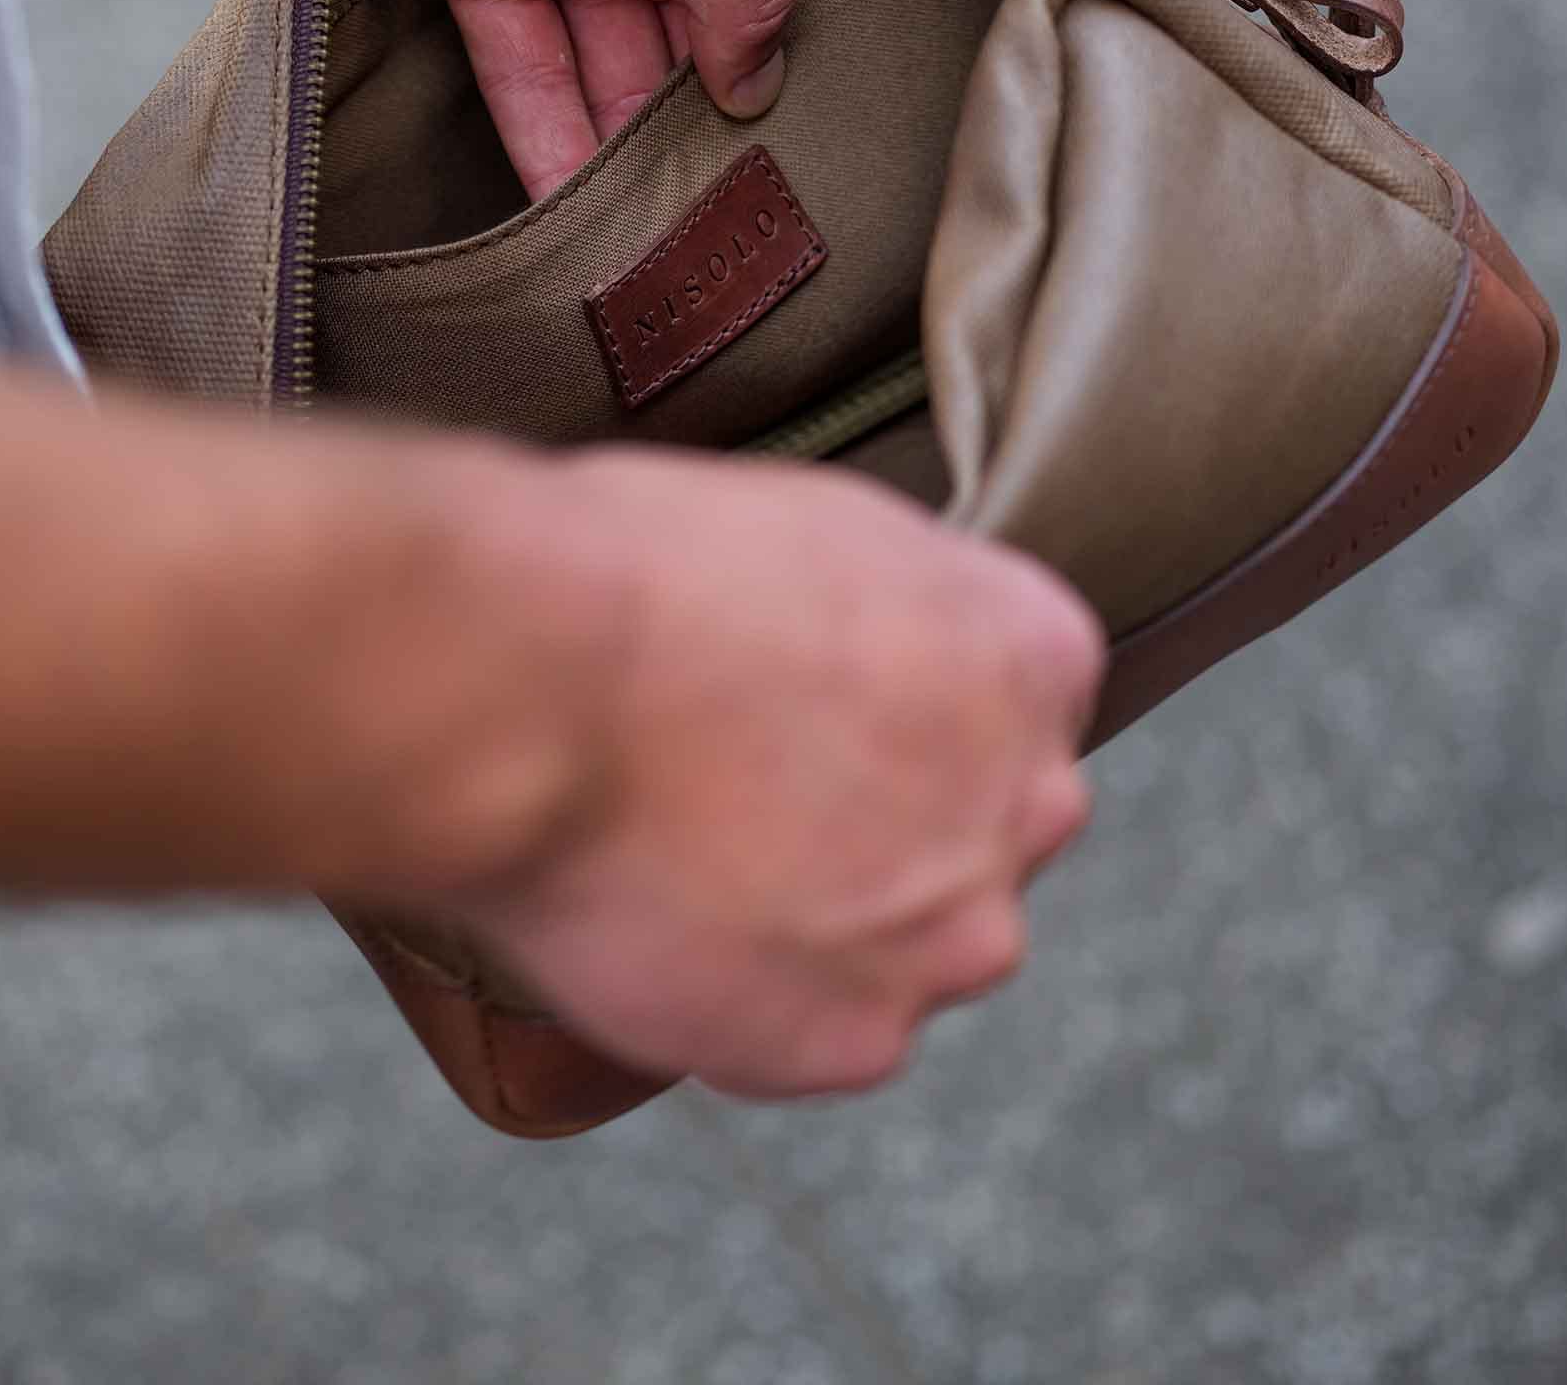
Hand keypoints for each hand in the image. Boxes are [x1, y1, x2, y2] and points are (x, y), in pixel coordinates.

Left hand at [280, 0, 862, 199]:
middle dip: (718, 123)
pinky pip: (523, 68)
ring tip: (664, 247)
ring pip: (613, 67)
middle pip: (704, 34)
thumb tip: (760, 88)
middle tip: (742, 225)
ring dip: (632, 154)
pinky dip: (545, 141)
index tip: (828, 145)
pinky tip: (574, 223)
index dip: (814, 47)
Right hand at [440, 448, 1103, 1098]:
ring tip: (687, 868)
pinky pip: (810, 1036)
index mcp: (1033, 653)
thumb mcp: (821, 525)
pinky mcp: (856, 1041)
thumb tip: (880, 648)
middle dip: (888, 826)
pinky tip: (659, 930)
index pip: (1020, 709)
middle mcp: (1029, 803)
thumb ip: (899, 612)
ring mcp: (950, 934)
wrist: (534, 684)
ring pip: (906, 950)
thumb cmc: (645, 571)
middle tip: (751, 797)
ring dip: (825, 929)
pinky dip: (744, 1004)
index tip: (823, 715)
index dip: (909, 714)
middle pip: (980, 837)